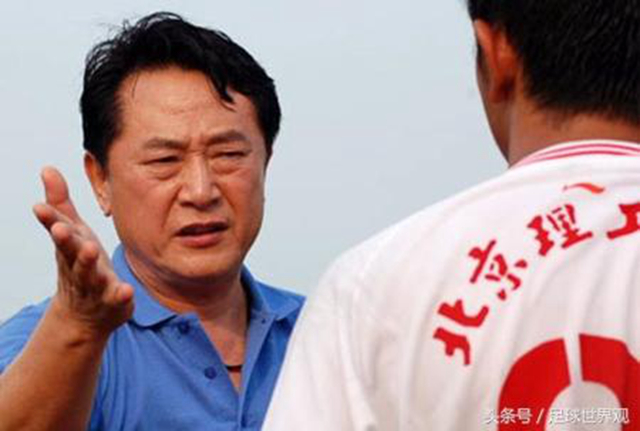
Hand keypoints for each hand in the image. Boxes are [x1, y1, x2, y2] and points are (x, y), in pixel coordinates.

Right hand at [33, 167, 133, 337]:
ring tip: (90, 250)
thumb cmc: (79, 264)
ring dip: (89, 263)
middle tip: (61, 229)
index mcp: (70, 249)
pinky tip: (126, 290)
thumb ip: (61, 205)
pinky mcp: (113, 302)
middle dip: (66, 241)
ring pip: (90, 275)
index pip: (59, 232)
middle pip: (70, 253)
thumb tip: (47, 168)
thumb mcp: (71, 234)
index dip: (50, 220)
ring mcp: (95, 286)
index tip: (39, 207)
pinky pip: (117, 299)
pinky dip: (120, 296)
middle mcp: (79, 267)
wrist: (83, 317)